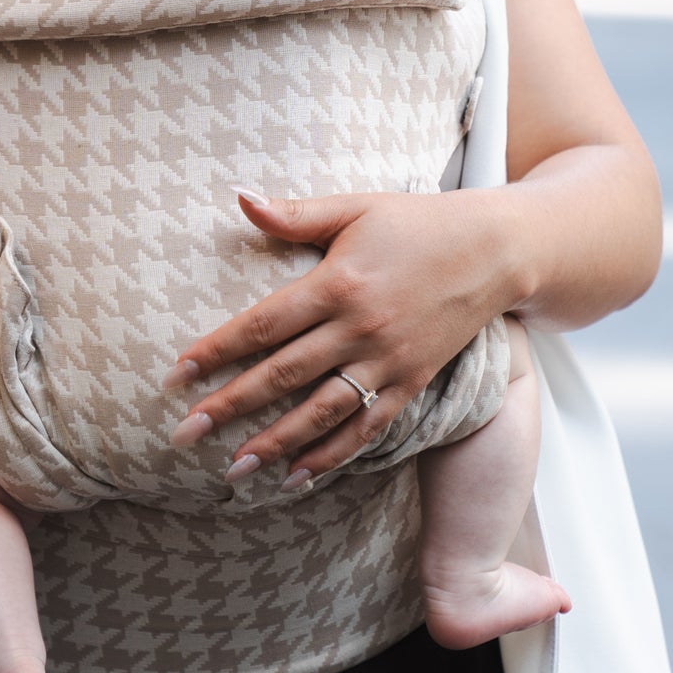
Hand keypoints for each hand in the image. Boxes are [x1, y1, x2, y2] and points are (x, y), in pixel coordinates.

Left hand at [165, 187, 521, 484]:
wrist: (496, 250)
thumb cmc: (417, 223)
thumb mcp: (354, 207)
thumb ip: (294, 214)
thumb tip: (238, 196)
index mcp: (337, 283)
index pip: (262, 325)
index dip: (216, 351)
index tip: (176, 374)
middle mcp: (360, 328)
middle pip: (283, 375)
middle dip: (230, 406)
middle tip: (184, 434)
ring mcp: (388, 361)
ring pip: (322, 411)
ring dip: (275, 442)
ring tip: (234, 468)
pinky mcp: (412, 382)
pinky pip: (367, 427)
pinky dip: (333, 455)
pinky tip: (298, 476)